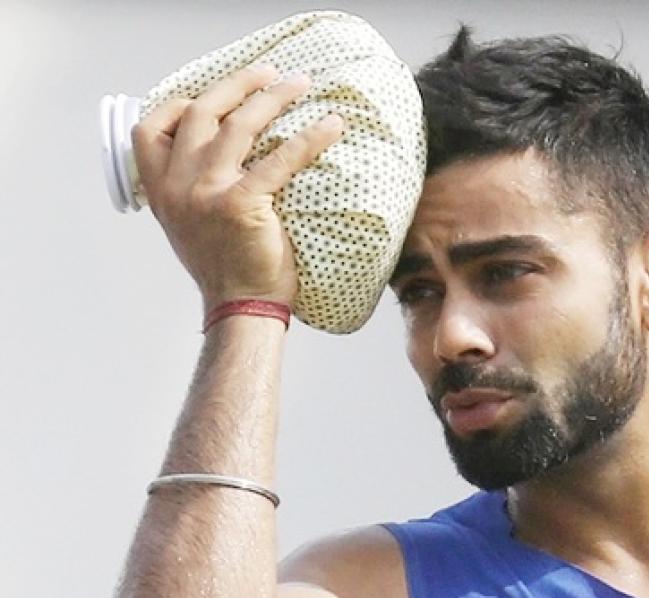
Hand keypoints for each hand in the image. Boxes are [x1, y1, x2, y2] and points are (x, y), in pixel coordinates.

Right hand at [131, 64, 344, 311]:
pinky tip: (332, 126)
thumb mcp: (189, 223)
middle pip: (200, 112)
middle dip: (237, 84)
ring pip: (239, 125)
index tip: (211, 95)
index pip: (148, 129)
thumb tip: (218, 152)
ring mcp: (206, 192)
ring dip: (272, 97)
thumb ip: (190, 188)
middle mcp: (176, 186)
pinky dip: (310, 137)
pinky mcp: (241, 203)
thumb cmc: (225, 267)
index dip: (179, 104)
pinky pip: (280, 158)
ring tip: (300, 84)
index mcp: (160, 190)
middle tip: (270, 72)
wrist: (240, 307)